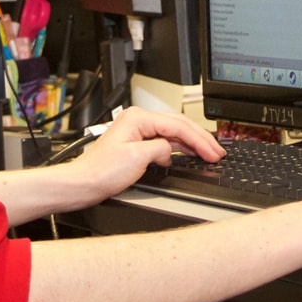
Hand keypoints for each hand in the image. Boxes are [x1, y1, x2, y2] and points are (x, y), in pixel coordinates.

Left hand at [64, 107, 224, 203]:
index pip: (178, 126)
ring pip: (173, 132)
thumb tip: (171, 149)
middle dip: (200, 139)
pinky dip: (179, 148)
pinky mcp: (137, 142)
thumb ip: (161, 149)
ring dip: (192, 143)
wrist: (84, 183)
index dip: (199, 140)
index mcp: (139, 118)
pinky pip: (164, 141)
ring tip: (209, 153)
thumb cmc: (102, 171)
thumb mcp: (137, 158)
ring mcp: (138, 130)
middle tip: (217, 152)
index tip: (213, 152)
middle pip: (178, 125)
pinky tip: (189, 154)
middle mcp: (138, 120)